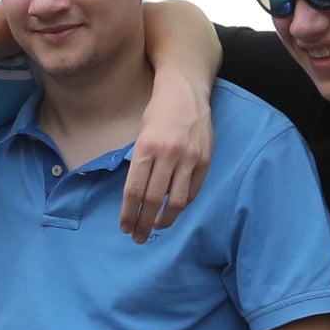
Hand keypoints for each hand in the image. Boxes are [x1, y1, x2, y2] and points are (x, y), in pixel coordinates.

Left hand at [121, 65, 211, 237]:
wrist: (187, 93)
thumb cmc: (158, 113)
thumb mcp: (141, 134)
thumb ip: (140, 163)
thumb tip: (137, 197)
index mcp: (146, 148)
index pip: (134, 190)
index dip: (129, 213)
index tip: (125, 227)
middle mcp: (168, 154)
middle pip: (153, 200)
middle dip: (143, 222)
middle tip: (137, 237)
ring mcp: (188, 158)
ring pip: (176, 201)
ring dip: (164, 220)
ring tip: (155, 228)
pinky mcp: (204, 160)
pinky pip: (192, 190)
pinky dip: (182, 205)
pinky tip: (173, 211)